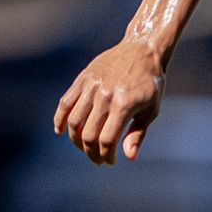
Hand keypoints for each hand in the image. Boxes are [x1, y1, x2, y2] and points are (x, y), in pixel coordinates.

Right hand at [53, 40, 165, 164]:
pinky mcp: (82, 79)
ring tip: (84, 147)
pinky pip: (65, 102)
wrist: (142, 50)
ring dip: (76, 140)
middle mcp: (104, 96)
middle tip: (97, 159)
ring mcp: (91, 86)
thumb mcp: (151, 110)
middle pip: (88, 134)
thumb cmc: (151, 83)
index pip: (106, 140)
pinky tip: (60, 131)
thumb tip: (128, 157)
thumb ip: (137, 134)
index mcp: (123, 105)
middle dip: (90, 152)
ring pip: (73, 121)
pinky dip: (60, 119)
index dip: (106, 156)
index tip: (109, 162)